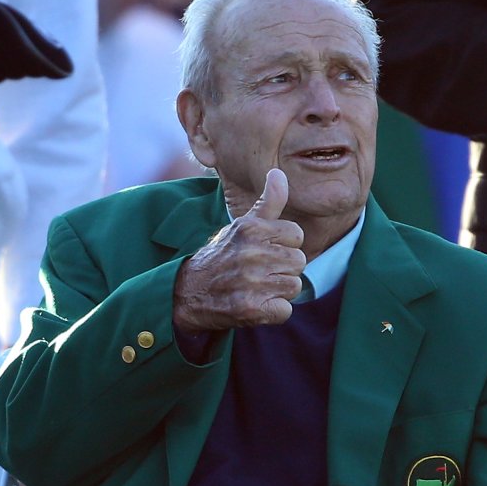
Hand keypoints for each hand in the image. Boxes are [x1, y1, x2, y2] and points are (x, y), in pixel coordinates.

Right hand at [173, 168, 305, 332]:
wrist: (187, 292)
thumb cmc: (221, 256)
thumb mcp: (242, 225)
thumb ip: (267, 202)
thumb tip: (279, 173)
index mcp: (251, 229)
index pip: (297, 234)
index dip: (284, 245)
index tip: (265, 251)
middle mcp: (251, 253)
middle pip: (299, 262)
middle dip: (283, 269)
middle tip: (260, 272)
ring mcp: (251, 282)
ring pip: (294, 286)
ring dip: (279, 291)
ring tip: (257, 288)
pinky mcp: (250, 309)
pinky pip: (285, 310)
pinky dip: (273, 312)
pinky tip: (256, 304)